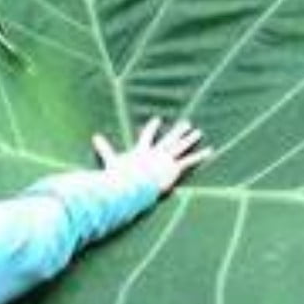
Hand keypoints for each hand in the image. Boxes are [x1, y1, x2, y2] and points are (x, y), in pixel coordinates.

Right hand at [92, 117, 211, 194]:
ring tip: (198, 132)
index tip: (158, 120)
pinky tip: (210, 150)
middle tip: (186, 124)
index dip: (152, 128)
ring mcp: (166, 160)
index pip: (147, 136)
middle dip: (177, 132)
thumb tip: (93, 137)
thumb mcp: (110, 161)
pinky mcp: (173, 168)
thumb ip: (103, 149)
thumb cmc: (120, 176)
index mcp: (141, 151)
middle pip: (168, 140)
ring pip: (180, 147)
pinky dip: (200, 156)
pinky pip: (189, 161)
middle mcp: (156, 153)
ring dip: (189, 139)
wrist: (131, 183)